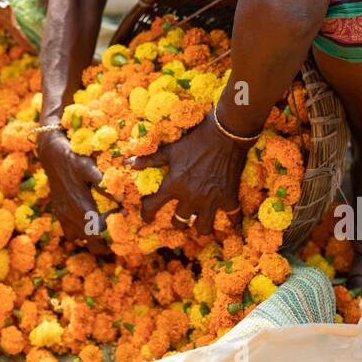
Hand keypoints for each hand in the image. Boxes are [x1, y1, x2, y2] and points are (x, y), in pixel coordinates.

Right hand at [36, 130, 110, 253]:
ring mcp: (63, 215)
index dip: (112, 227)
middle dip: (106, 242)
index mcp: (79, 205)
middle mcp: (69, 214)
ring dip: (94, 238)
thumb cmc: (74, 159)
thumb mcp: (90, 167)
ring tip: (106, 229)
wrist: (52, 155)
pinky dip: (81, 234)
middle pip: (91, 242)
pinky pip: (70, 234)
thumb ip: (104, 184)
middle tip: (119, 234)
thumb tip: (121, 199)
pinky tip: (90, 222)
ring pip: (80, 239)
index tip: (122, 212)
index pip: (98, 230)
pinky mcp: (59, 213)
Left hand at [130, 114, 249, 235]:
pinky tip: (231, 217)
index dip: (146, 215)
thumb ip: (149, 160)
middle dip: (178, 221)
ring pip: (203, 228)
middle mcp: (191, 196)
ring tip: (201, 220)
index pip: (152, 207)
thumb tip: (129, 163)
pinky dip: (233, 220)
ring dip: (200, 226)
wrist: (225, 133)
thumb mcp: (171, 150)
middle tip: (180, 217)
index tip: (147, 218)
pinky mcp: (229, 198)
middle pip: (180, 222)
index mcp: (174, 184)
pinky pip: (233, 218)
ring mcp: (211, 200)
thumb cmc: (196, 140)